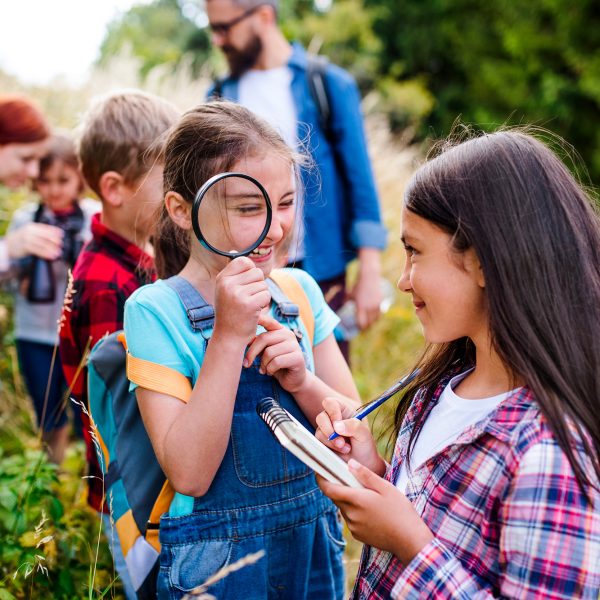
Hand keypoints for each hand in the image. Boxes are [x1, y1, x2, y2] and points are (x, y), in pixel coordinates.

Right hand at [6, 222, 63, 260]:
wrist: (8, 245)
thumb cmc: (22, 239)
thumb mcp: (30, 232)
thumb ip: (40, 233)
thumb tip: (56, 236)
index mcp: (32, 226)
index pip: (45, 228)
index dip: (54, 231)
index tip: (62, 234)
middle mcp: (30, 232)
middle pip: (45, 236)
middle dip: (54, 240)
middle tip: (61, 244)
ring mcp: (27, 239)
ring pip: (42, 244)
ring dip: (52, 249)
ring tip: (58, 252)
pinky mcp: (25, 247)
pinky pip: (38, 251)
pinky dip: (46, 254)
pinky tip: (52, 256)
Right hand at [213, 257, 269, 344]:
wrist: (228, 337)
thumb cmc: (230, 312)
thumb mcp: (226, 290)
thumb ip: (233, 272)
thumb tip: (234, 250)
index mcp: (222, 278)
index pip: (244, 261)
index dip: (251, 271)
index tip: (246, 285)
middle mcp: (227, 284)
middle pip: (257, 272)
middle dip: (258, 286)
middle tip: (248, 299)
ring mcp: (237, 294)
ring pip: (263, 284)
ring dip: (261, 296)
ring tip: (250, 306)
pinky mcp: (249, 304)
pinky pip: (266, 295)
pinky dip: (264, 304)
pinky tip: (254, 312)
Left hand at [244, 314, 306, 391]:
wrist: (293, 380)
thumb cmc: (276, 364)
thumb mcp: (265, 351)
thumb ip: (258, 343)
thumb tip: (244, 338)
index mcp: (280, 330)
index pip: (268, 321)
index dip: (259, 318)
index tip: (246, 317)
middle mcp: (289, 334)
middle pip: (264, 338)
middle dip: (252, 353)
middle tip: (246, 364)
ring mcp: (295, 345)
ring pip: (269, 352)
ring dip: (263, 364)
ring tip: (264, 369)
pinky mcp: (298, 358)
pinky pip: (276, 362)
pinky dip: (270, 370)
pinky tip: (270, 372)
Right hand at [315, 397, 384, 473]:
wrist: (363, 463)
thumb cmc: (365, 445)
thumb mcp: (364, 434)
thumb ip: (353, 426)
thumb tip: (337, 426)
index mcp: (343, 410)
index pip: (330, 403)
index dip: (332, 412)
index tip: (338, 424)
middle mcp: (332, 418)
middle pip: (321, 417)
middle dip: (329, 430)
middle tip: (341, 441)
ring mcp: (326, 430)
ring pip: (319, 432)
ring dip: (332, 442)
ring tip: (346, 448)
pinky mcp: (322, 442)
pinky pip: (318, 443)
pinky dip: (330, 448)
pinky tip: (342, 451)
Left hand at [317, 459, 433, 563]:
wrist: (409, 540)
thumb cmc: (400, 511)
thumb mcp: (385, 487)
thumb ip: (365, 475)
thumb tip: (349, 463)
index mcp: (356, 500)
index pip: (329, 489)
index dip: (321, 478)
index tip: (319, 470)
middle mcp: (351, 515)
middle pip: (336, 497)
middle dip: (339, 487)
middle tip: (351, 478)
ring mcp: (353, 527)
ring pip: (344, 508)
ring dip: (349, 500)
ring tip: (367, 495)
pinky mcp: (358, 535)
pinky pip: (351, 519)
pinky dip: (355, 512)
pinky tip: (371, 510)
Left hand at [350, 248, 381, 329]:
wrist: (369, 277)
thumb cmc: (357, 286)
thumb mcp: (349, 294)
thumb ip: (346, 302)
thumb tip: (342, 307)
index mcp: (360, 307)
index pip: (361, 322)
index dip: (360, 328)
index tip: (358, 329)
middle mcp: (369, 308)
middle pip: (369, 323)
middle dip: (366, 328)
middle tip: (363, 331)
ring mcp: (376, 305)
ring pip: (375, 320)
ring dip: (372, 324)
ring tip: (369, 326)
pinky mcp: (381, 302)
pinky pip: (379, 314)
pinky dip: (377, 318)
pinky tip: (374, 320)